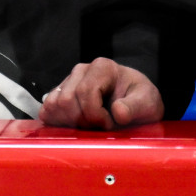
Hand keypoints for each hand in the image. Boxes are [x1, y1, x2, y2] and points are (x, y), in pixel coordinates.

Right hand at [40, 58, 163, 128]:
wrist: (134, 101)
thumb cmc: (140, 100)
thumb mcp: (148, 103)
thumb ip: (135, 107)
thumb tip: (118, 112)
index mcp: (102, 67)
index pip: (85, 92)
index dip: (96, 115)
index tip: (111, 124)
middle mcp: (81, 70)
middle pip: (66, 100)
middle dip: (83, 121)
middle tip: (100, 127)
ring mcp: (68, 81)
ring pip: (54, 105)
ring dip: (70, 122)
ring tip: (89, 126)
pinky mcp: (59, 94)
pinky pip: (47, 109)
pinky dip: (57, 121)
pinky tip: (75, 126)